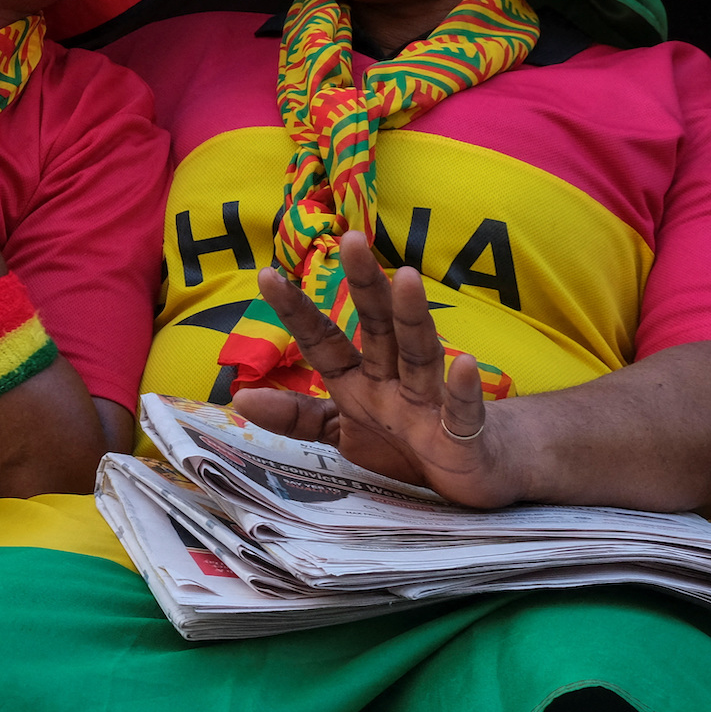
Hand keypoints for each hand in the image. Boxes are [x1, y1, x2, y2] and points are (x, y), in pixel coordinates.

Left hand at [239, 231, 529, 508]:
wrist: (470, 471)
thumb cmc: (403, 444)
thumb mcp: (340, 433)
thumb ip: (296, 417)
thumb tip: (240, 397)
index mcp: (358, 381)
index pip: (323, 340)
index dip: (296, 311)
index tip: (266, 275)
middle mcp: (392, 381)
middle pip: (378, 327)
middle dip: (366, 286)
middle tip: (352, 240)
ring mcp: (429, 404)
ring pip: (420, 354)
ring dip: (412, 317)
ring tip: (407, 278)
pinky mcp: (463, 435)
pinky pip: (462, 410)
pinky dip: (462, 390)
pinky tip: (464, 363)